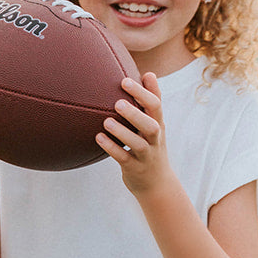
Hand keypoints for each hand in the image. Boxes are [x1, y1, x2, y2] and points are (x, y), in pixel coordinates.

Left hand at [97, 73, 171, 196]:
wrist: (157, 184)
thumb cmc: (151, 146)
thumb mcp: (155, 124)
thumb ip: (151, 100)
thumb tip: (149, 72)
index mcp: (158, 124)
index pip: (156, 105)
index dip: (143, 92)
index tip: (125, 80)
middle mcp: (154, 140)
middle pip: (151, 125)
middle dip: (136, 114)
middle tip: (118, 102)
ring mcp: (146, 156)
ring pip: (138, 144)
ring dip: (122, 132)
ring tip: (106, 121)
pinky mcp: (135, 169)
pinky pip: (124, 159)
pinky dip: (112, 148)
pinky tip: (98, 138)